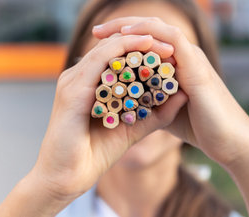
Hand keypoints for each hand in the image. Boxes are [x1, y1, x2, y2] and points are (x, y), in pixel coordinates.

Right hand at [33, 33, 187, 199]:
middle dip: (144, 42)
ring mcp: (72, 82)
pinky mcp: (72, 91)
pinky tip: (144, 51)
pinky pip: (98, 62)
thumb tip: (182, 95)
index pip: (116, 55)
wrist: (66, 178)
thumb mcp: (133, 128)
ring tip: (163, 46)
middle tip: (170, 45)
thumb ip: (155, 113)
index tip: (171, 52)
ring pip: (106, 49)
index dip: (144, 49)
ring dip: (136, 43)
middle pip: (112, 46)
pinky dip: (122, 52)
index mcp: (88, 83)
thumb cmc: (95, 154)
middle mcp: (78, 77)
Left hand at [93, 17, 248, 167]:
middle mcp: (182, 55)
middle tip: (95, 31)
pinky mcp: (196, 64)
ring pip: (156, 28)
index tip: (96, 43)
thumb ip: (147, 101)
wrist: (228, 142)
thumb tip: (125, 102)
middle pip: (147, 29)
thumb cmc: (199, 127)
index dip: (121, 39)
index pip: (145, 42)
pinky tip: (127, 36)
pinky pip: (170, 38)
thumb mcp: (164, 110)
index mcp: (175, 64)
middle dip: (119, 27)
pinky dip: (148, 33)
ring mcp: (190, 57)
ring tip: (104, 31)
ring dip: (128, 25)